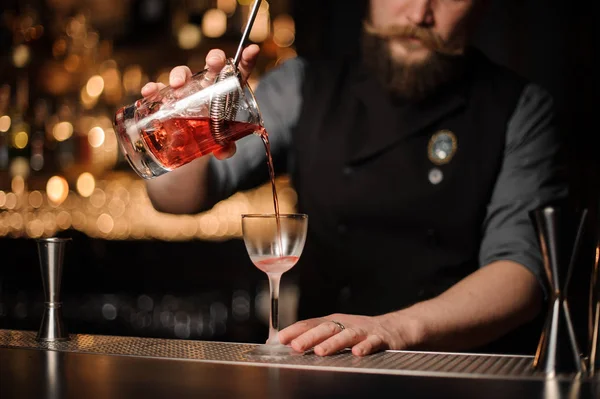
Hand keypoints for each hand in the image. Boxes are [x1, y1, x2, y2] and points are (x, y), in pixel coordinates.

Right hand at [140, 44, 259, 159]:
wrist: (187, 147)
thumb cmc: (209, 137)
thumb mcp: (219, 143)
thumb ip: (226, 147)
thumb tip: (225, 151)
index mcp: (225, 93)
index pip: (238, 73)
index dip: (246, 61)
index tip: (252, 50)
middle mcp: (206, 87)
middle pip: (212, 66)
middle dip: (214, 59)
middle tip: (214, 63)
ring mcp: (186, 91)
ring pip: (184, 74)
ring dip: (180, 74)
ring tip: (177, 85)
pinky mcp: (166, 99)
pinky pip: (158, 89)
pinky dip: (153, 88)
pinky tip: (150, 92)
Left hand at [279, 313, 420, 356]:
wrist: (395, 328)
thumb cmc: (361, 332)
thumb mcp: (338, 330)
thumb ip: (317, 336)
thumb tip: (291, 343)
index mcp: (334, 322)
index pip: (311, 323)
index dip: (296, 330)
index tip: (281, 338)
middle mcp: (347, 324)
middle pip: (327, 328)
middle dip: (311, 337)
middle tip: (297, 346)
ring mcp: (363, 331)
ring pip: (347, 335)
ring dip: (334, 343)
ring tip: (321, 351)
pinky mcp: (380, 339)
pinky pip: (372, 343)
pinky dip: (365, 347)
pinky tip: (357, 353)